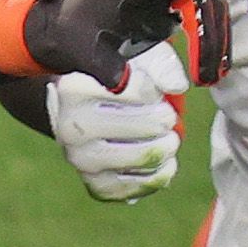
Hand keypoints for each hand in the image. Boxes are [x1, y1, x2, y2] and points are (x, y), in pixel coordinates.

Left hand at [23, 0, 235, 86]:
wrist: (65, 26)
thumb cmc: (71, 30)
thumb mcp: (80, 49)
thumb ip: (102, 64)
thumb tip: (123, 85)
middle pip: (202, 1)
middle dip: (210, 35)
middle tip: (207, 75)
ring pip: (207, 13)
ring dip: (214, 42)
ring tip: (210, 77)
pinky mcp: (171, 15)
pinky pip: (201, 25)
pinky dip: (209, 45)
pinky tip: (210, 72)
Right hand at [47, 57, 188, 202]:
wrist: (81, 111)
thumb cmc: (114, 80)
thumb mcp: (134, 59)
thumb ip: (160, 63)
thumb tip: (177, 86)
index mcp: (74, 89)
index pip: (141, 91)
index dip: (156, 91)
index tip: (148, 90)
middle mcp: (70, 127)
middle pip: (150, 125)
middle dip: (166, 119)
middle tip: (163, 116)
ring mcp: (79, 159)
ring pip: (146, 157)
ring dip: (168, 147)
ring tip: (167, 138)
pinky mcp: (93, 184)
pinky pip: (139, 187)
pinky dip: (160, 175)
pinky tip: (164, 163)